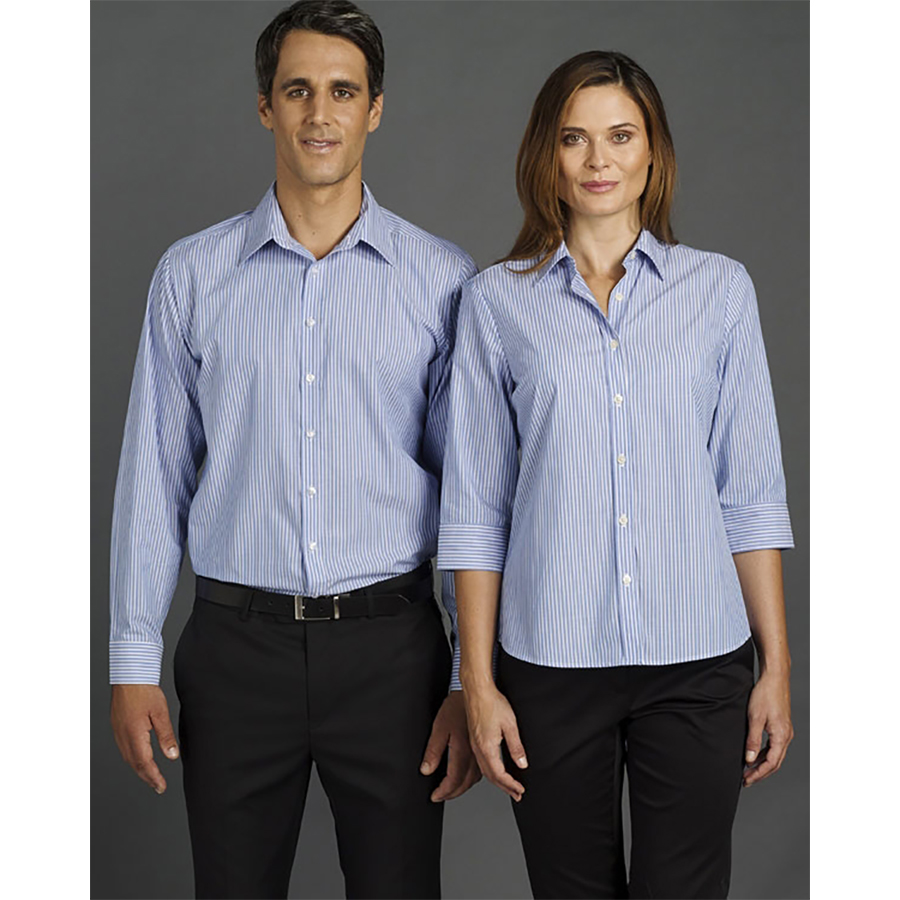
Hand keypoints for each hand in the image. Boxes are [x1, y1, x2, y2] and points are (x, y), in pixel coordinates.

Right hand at [110, 684, 179, 793]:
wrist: (129, 675)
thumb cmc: (144, 690)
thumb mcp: (161, 712)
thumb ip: (166, 735)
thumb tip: (172, 755)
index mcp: (134, 735)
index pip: (145, 763)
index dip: (154, 777)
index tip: (161, 787)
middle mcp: (123, 736)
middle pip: (135, 764)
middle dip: (147, 777)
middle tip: (158, 787)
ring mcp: (118, 732)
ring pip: (128, 758)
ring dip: (139, 769)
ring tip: (151, 777)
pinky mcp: (117, 726)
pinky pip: (124, 749)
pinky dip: (133, 759)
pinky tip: (139, 759)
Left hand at [419, 691, 481, 800]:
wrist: (474, 693)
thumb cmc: (456, 707)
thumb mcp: (439, 728)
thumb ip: (433, 751)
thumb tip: (426, 770)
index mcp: (463, 751)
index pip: (454, 780)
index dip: (444, 792)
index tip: (435, 796)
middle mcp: (475, 754)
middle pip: (466, 783)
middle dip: (452, 793)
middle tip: (441, 796)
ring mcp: (481, 751)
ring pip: (475, 778)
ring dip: (463, 787)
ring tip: (451, 790)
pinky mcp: (484, 746)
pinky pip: (480, 769)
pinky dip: (472, 778)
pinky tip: (466, 776)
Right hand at [464, 683, 526, 801]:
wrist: (477, 690)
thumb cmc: (492, 703)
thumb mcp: (510, 725)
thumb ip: (516, 746)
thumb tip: (522, 763)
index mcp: (487, 747)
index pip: (499, 774)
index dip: (511, 785)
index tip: (520, 790)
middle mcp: (478, 749)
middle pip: (491, 776)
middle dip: (505, 787)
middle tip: (517, 794)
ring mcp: (474, 744)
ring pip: (485, 770)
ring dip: (497, 781)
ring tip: (508, 786)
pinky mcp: (473, 739)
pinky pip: (481, 762)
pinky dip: (490, 771)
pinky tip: (495, 770)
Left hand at [743, 669, 792, 786]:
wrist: (775, 677)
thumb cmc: (765, 694)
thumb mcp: (755, 718)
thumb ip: (752, 740)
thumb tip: (749, 759)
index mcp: (781, 736)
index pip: (771, 763)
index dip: (758, 774)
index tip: (747, 780)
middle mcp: (786, 736)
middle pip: (774, 762)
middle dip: (760, 773)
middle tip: (746, 780)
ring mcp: (785, 731)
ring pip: (775, 755)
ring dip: (762, 764)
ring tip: (748, 770)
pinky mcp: (781, 726)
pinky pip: (774, 746)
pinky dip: (764, 753)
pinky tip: (755, 755)